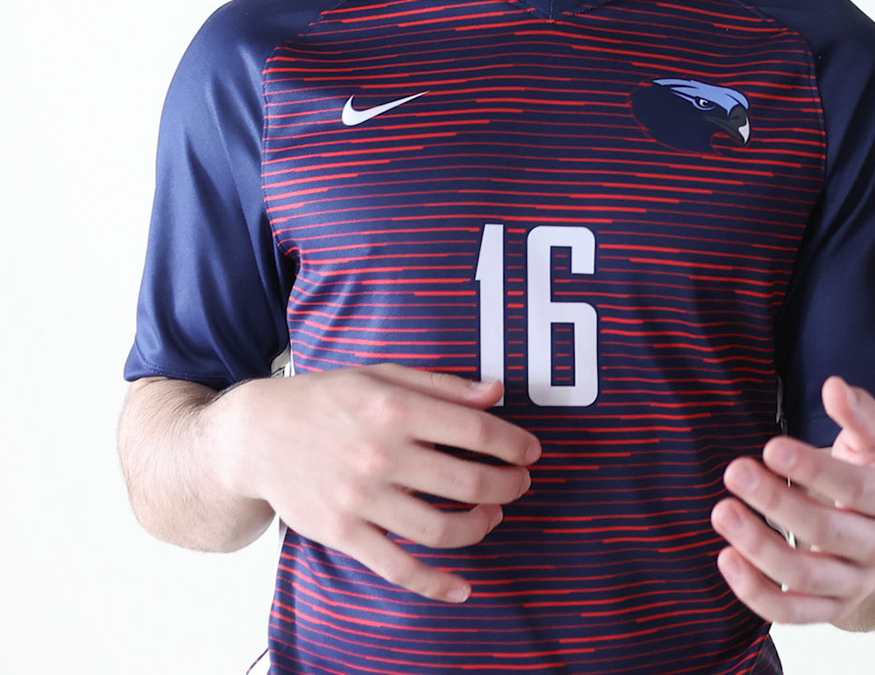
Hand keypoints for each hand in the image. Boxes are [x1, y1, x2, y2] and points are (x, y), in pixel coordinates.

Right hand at [206, 365, 540, 602]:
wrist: (256, 436)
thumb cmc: (327, 399)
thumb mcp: (383, 373)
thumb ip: (442, 385)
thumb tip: (497, 393)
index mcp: (396, 408)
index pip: (476, 431)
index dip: (514, 444)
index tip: (532, 452)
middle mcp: (381, 455)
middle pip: (466, 481)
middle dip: (506, 485)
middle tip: (520, 483)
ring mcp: (361, 499)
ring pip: (439, 527)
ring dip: (480, 525)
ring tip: (494, 515)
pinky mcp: (342, 534)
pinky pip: (396, 567)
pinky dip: (433, 583)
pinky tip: (461, 587)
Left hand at [712, 377, 874, 629]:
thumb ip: (858, 412)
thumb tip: (833, 386)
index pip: (852, 487)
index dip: (810, 469)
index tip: (770, 448)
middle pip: (825, 530)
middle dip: (775, 502)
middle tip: (734, 472)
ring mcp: (857, 584)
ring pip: (805, 576)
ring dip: (758, 547)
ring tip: (722, 512)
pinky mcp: (833, 610)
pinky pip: (791, 613)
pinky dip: (756, 593)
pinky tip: (727, 558)